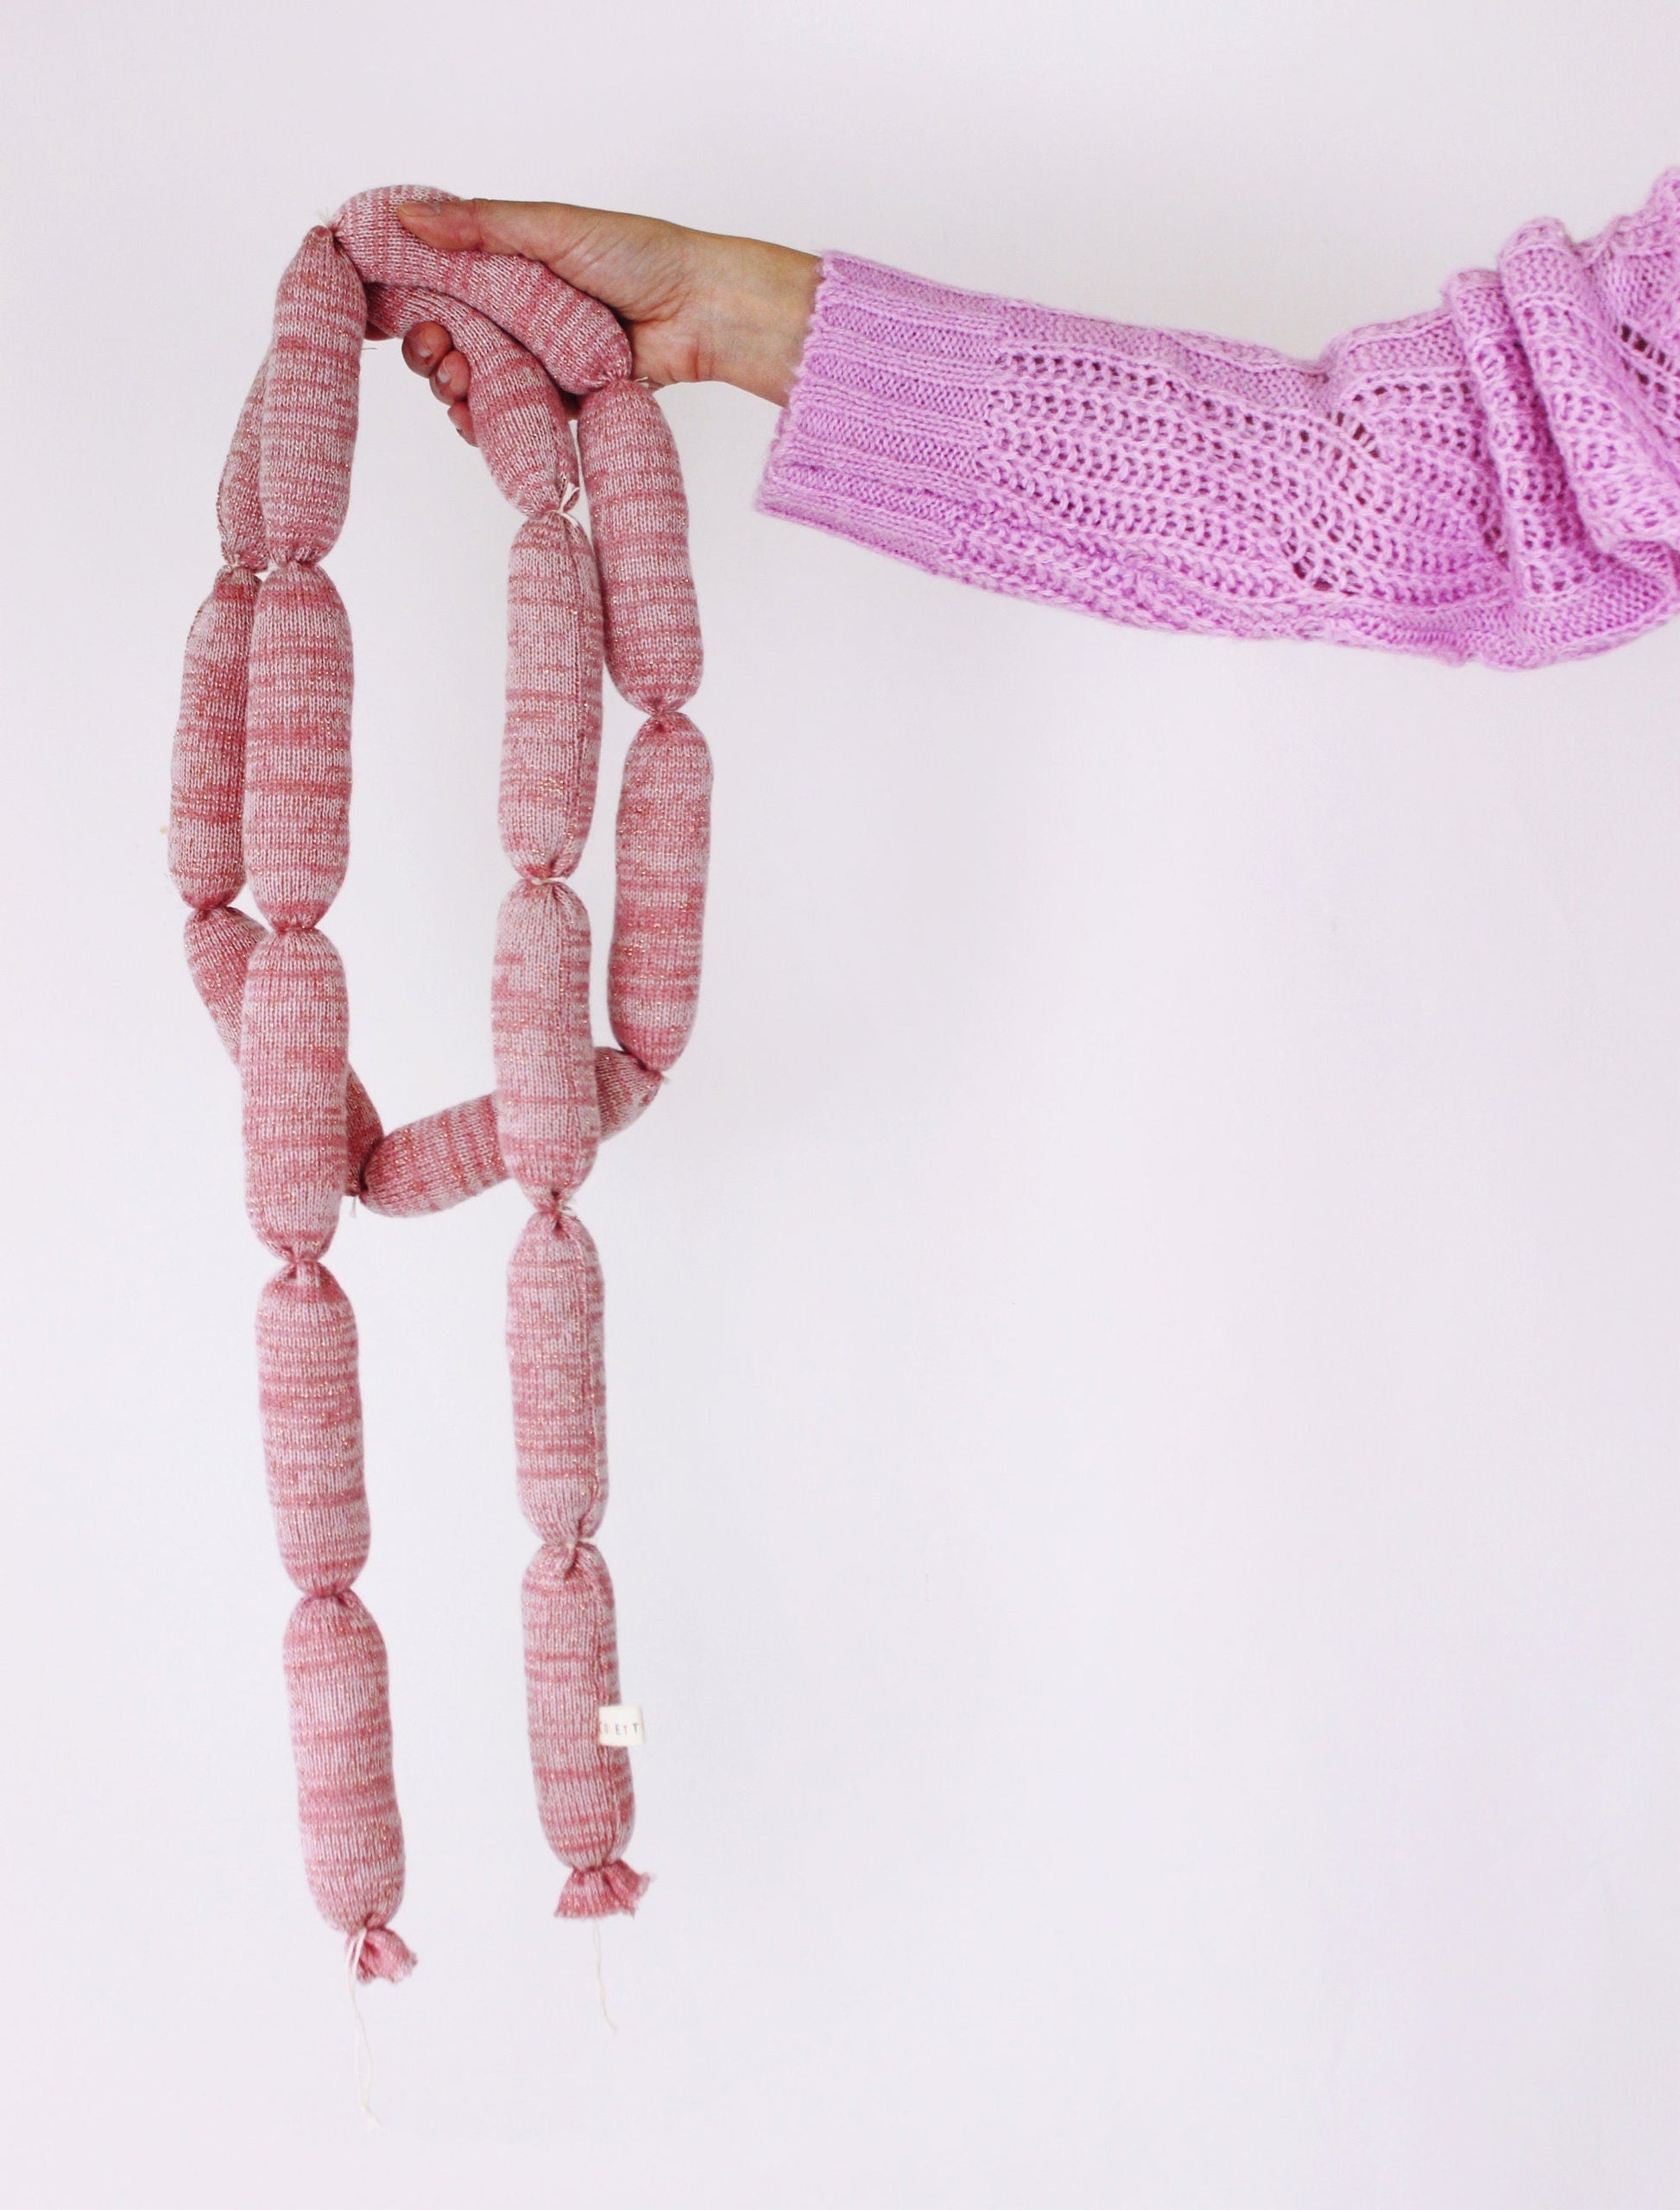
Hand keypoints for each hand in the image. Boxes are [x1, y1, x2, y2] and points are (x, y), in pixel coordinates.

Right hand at [392, 198, 821, 443]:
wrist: (701, 313)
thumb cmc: (639, 257)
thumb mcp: (552, 227)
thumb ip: (481, 226)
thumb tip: (406, 216)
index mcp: (508, 265)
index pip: (438, 282)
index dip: (404, 296)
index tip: (380, 310)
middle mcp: (517, 314)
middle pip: (447, 339)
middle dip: (426, 349)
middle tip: (432, 347)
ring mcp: (537, 360)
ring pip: (472, 383)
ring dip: (451, 387)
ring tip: (458, 381)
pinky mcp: (560, 402)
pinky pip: (511, 419)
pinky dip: (484, 423)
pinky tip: (471, 417)